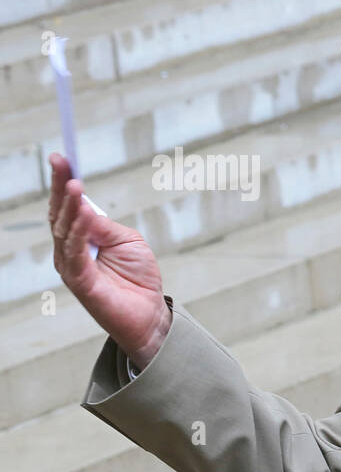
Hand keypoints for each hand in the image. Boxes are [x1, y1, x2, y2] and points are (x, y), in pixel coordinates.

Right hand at [48, 152, 171, 367]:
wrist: (149, 313)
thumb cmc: (138, 277)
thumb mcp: (127, 241)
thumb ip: (105, 226)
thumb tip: (85, 206)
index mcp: (81, 237)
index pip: (68, 205)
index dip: (63, 182)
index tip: (61, 158)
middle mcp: (70, 249)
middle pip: (60, 213)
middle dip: (60, 187)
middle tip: (61, 163)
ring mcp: (71, 265)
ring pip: (65, 230)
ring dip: (70, 207)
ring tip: (75, 185)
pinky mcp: (80, 282)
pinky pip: (75, 252)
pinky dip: (79, 232)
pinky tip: (83, 215)